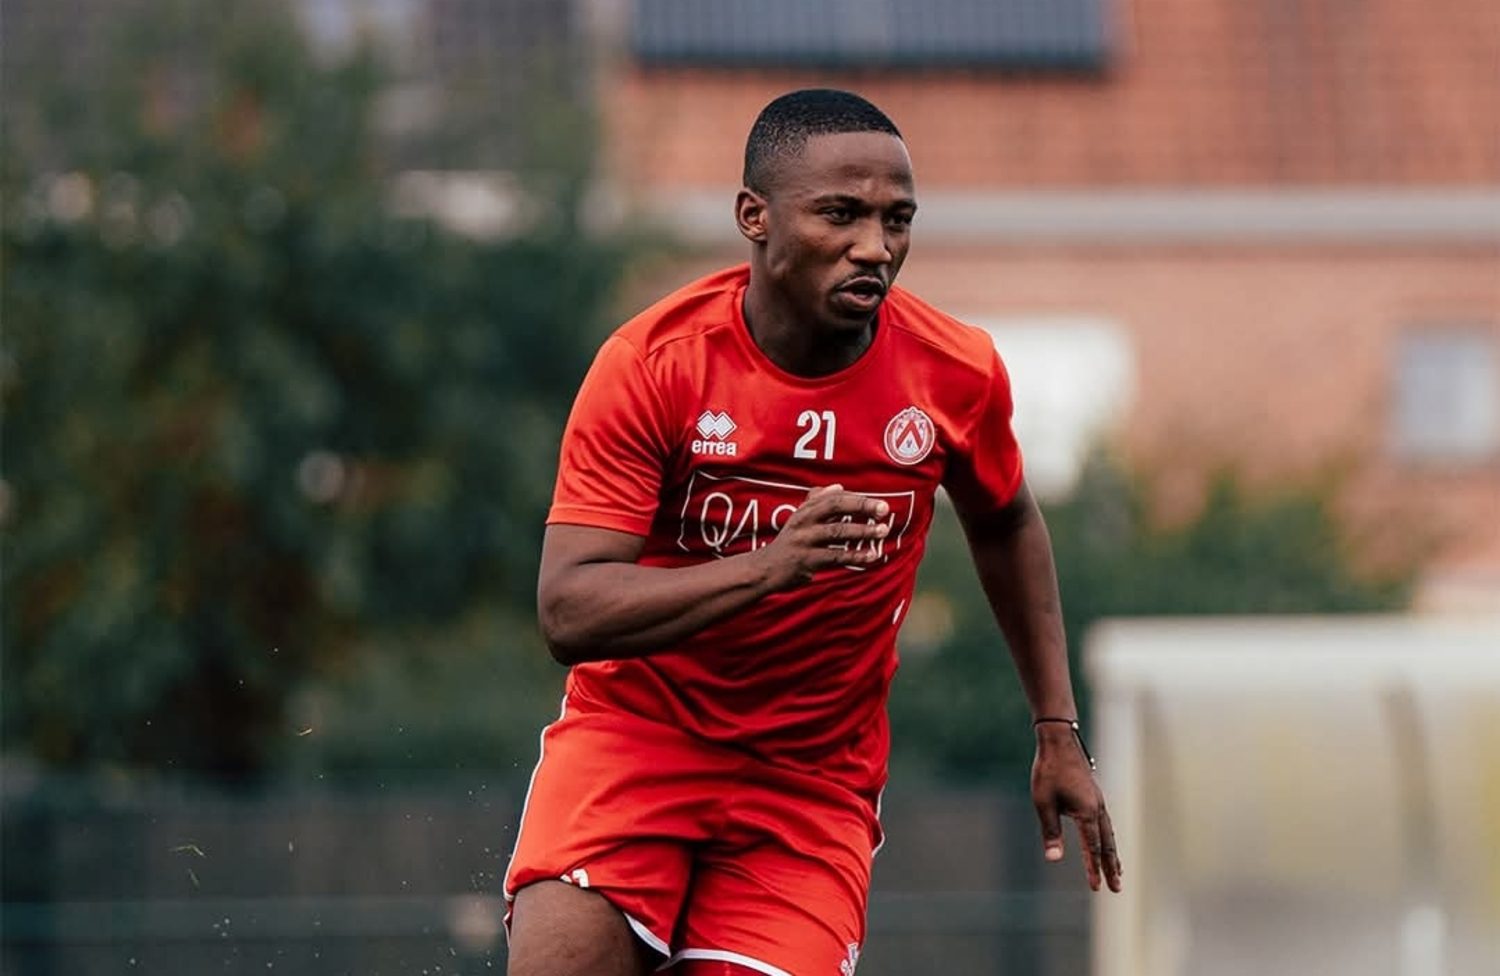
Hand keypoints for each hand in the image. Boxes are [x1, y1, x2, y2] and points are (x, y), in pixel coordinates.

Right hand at [757, 484, 890, 588]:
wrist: (766, 569)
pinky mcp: (806, 561)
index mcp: (805, 511)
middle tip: (884, 510)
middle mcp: (803, 522)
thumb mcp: (799, 519)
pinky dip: (855, 556)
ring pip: (837, 532)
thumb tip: (838, 487)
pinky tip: (872, 556)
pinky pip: (835, 556)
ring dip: (862, 531)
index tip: (879, 504)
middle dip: (861, 507)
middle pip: (835, 507)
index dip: (857, 499)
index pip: (834, 498)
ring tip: (882, 531)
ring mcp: (804, 541)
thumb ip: (817, 502)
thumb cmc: (788, 543)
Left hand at [1031, 723, 1122, 891]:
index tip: (1096, 888)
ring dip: (1112, 854)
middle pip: (1107, 844)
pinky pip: (1105, 823)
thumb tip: (1054, 859)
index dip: (1093, 869)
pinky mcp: (1094, 796)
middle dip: (1111, 867)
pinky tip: (1105, 842)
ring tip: (1116, 871)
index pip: (1092, 847)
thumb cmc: (1048, 771)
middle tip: (1117, 888)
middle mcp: (1097, 808)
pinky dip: (1108, 838)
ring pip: (1109, 834)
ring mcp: (1098, 801)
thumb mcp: (1044, 803)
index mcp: (1086, 812)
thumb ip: (1050, 832)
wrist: (1059, 741)